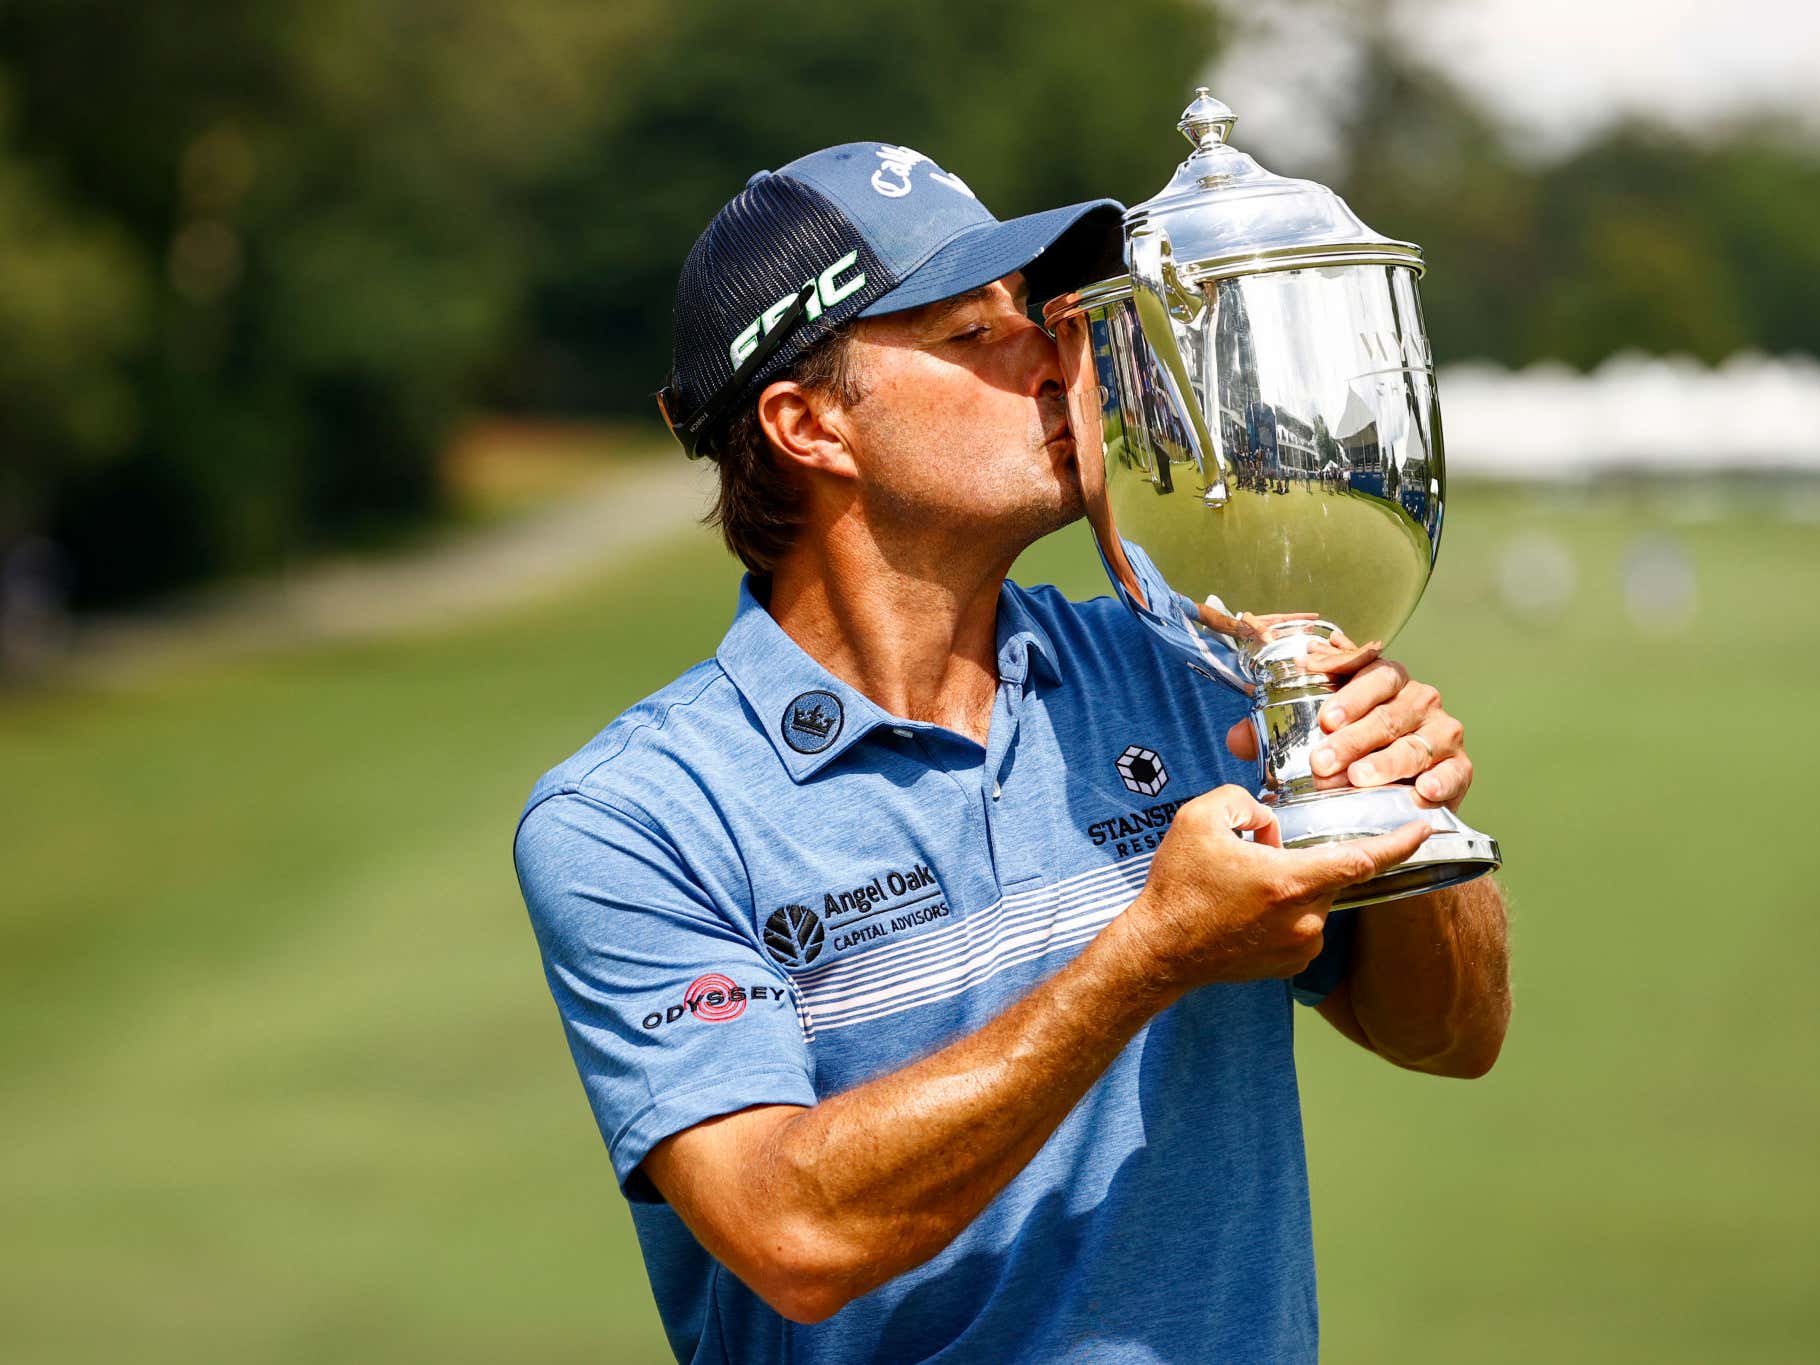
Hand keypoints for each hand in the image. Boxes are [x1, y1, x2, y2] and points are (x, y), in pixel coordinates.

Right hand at [1125, 785, 1430, 990]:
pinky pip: (1302, 925)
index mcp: (1290, 882)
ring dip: (1291, 885)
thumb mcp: (1200, 818)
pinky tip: (1245, 911)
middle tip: (1258, 855)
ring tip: (1241, 889)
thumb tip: (1271, 822)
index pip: (1362, 858)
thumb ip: (1245, 802)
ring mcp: (1301, 946)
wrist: (1159, 951)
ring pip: (1314, 899)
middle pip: (1329, 873)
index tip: (1425, 827)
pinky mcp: (1291, 966)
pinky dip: (1284, 911)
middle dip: (1302, 856)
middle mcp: (1305, 919)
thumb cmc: (1178, 886)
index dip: (1399, 842)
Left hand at [1223, 643, 1473, 811]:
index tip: (1324, 718)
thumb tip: (1237, 737)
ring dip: (1387, 762)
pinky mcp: (1460, 767)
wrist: (1395, 796)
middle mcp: (1417, 699)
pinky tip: (1423, 791)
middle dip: (1354, 738)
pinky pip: (1455, 772)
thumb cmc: (1349, 755)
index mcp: (1381, 680)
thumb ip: (1272, 733)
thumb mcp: (1312, 737)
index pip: (1369, 674)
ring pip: (1417, 742)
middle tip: (1324, 762)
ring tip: (1359, 778)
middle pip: (1388, 713)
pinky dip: (1441, 781)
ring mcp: (1443, 732)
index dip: (1348, 694)